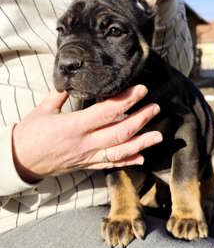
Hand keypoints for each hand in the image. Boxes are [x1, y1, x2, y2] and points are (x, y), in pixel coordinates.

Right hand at [12, 85, 161, 182]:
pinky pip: (110, 165)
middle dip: (141, 119)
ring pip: (120, 152)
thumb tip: (72, 81)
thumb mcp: (43, 109)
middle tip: (155, 108)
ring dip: (141, 143)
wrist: (19, 161)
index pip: (108, 112)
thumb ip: (60, 95)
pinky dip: (127, 162)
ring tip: (158, 136)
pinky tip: (141, 158)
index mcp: (75, 126)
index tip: (141, 90)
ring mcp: (88, 157)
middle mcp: (85, 143)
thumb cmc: (30, 133)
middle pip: (120, 131)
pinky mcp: (87, 166)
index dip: (127, 100)